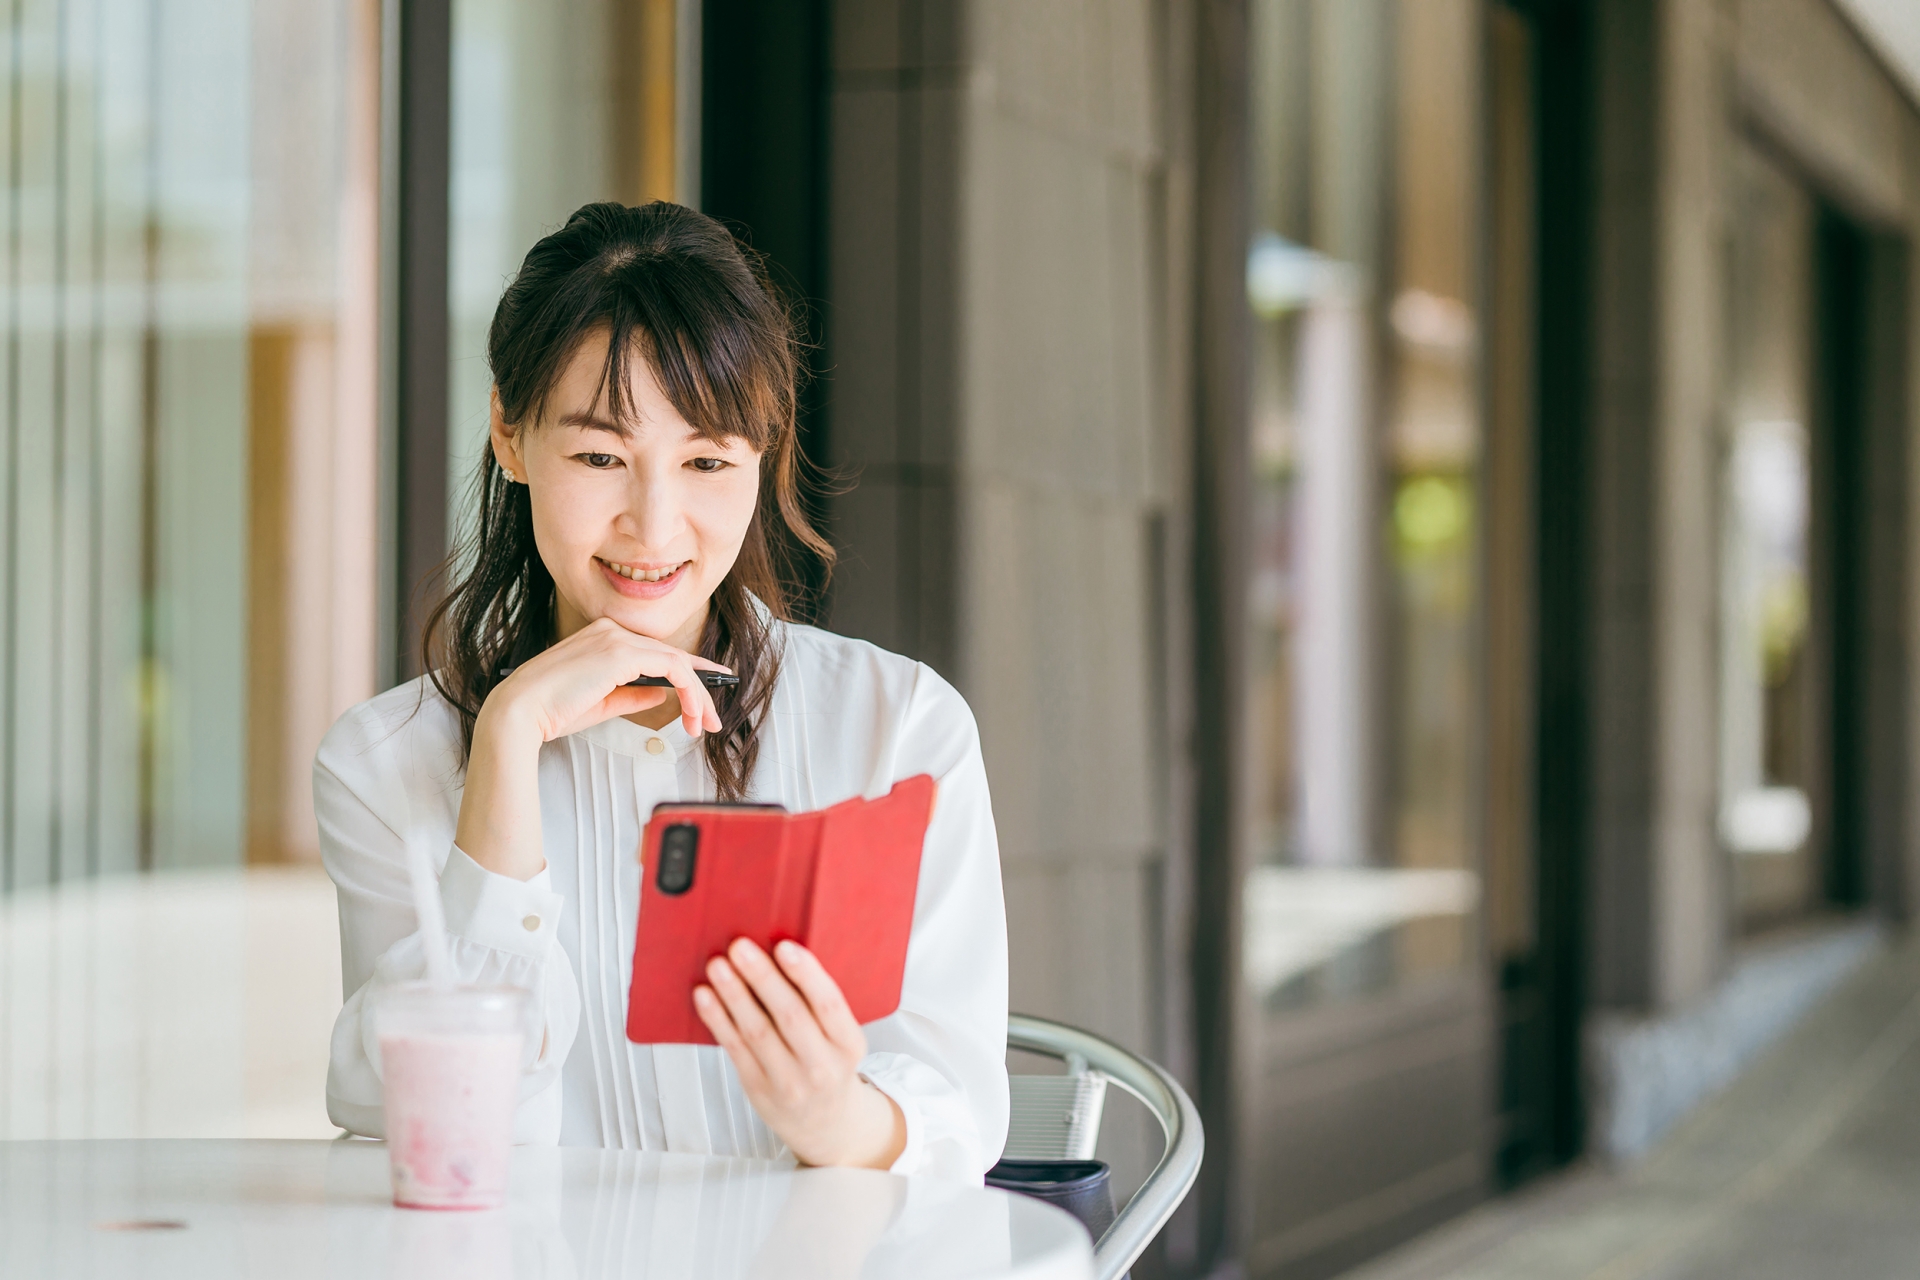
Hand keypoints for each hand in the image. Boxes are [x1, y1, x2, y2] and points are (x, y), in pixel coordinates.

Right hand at [486, 615, 729, 743]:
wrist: (521, 712)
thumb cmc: (553, 710)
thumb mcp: (603, 703)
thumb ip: (634, 695)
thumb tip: (662, 695)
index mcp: (603, 637)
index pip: (656, 652)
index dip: (689, 672)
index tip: (708, 691)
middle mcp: (612, 630)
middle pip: (672, 656)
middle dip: (699, 691)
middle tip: (712, 720)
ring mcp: (617, 638)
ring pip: (677, 662)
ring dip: (697, 696)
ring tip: (704, 724)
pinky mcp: (621, 651)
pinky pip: (672, 667)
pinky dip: (689, 690)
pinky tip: (692, 712)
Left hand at [694, 939, 906, 1169]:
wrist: (824, 1124)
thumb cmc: (829, 1064)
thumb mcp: (841, 1038)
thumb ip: (818, 1004)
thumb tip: (776, 951)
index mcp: (848, 1044)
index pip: (829, 1004)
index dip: (807, 975)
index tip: (785, 947)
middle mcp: (821, 1065)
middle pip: (790, 1016)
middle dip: (762, 978)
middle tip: (740, 947)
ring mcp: (788, 1081)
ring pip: (757, 1031)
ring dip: (734, 994)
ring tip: (718, 965)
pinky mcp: (757, 1088)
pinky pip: (734, 1049)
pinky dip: (717, 1020)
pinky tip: (705, 996)